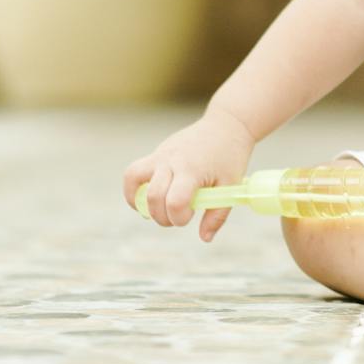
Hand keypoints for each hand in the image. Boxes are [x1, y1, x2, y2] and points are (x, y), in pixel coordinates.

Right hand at [121, 108, 254, 241]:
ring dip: (139, 202)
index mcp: (192, 170)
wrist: (226, 125)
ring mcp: (161, 155)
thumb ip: (217, 215)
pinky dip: (134, 189)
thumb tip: (204, 238)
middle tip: (177, 216)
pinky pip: (134, 172)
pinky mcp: (156, 153)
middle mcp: (172, 161)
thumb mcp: (230, 186)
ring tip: (154, 210)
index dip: (179, 218)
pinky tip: (147, 199)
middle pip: (154, 196)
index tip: (189, 217)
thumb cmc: (230, 157)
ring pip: (133, 179)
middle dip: (162, 217)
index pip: (175, 201)